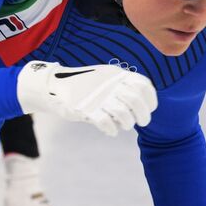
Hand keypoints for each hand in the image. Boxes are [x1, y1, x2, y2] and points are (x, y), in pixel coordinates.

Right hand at [16, 62, 155, 136]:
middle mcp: (108, 83)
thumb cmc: (85, 86)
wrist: (55, 86)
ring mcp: (96, 96)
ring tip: (125, 126)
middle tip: (142, 122)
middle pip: (134, 99)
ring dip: (127, 123)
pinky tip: (111, 131)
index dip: (150, 99)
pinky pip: (105, 121)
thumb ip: (122, 87)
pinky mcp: (85, 108)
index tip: (150, 109)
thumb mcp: (105, 79)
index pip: (142, 84)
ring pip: (122, 112)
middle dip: (143, 115)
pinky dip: (111, 129)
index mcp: (116, 74)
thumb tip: (141, 105)